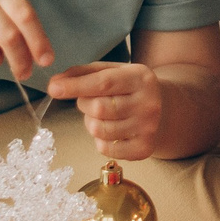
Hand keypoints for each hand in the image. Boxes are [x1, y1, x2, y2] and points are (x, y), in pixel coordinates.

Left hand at [47, 61, 164, 160]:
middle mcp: (148, 103)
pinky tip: (112, 130)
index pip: (103, 83)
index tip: (53, 88)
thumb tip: (54, 84)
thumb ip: (84, 73)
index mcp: (141, 78)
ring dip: (91, 122)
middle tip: (90, 101)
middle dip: (84, 104)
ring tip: (103, 115)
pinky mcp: (144, 149)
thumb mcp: (114, 72)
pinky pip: (105, 148)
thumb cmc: (130, 89)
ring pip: (98, 129)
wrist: (166, 110)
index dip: (76, 86)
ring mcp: (148, 128)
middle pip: (98, 108)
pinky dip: (100, 140)